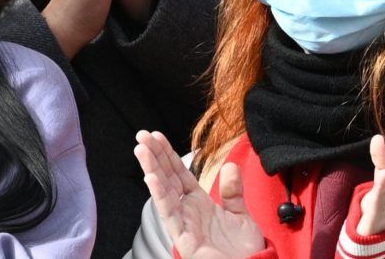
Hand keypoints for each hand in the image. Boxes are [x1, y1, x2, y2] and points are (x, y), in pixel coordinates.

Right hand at [136, 129, 267, 258]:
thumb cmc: (243, 251)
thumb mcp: (240, 215)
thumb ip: (233, 192)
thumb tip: (231, 165)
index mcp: (199, 203)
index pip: (179, 173)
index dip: (168, 155)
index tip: (156, 136)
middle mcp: (188, 211)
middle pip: (168, 178)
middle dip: (154, 156)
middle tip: (142, 136)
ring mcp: (184, 224)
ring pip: (164, 192)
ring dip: (152, 169)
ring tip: (141, 149)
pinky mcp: (184, 238)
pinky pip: (170, 214)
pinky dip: (160, 196)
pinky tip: (152, 178)